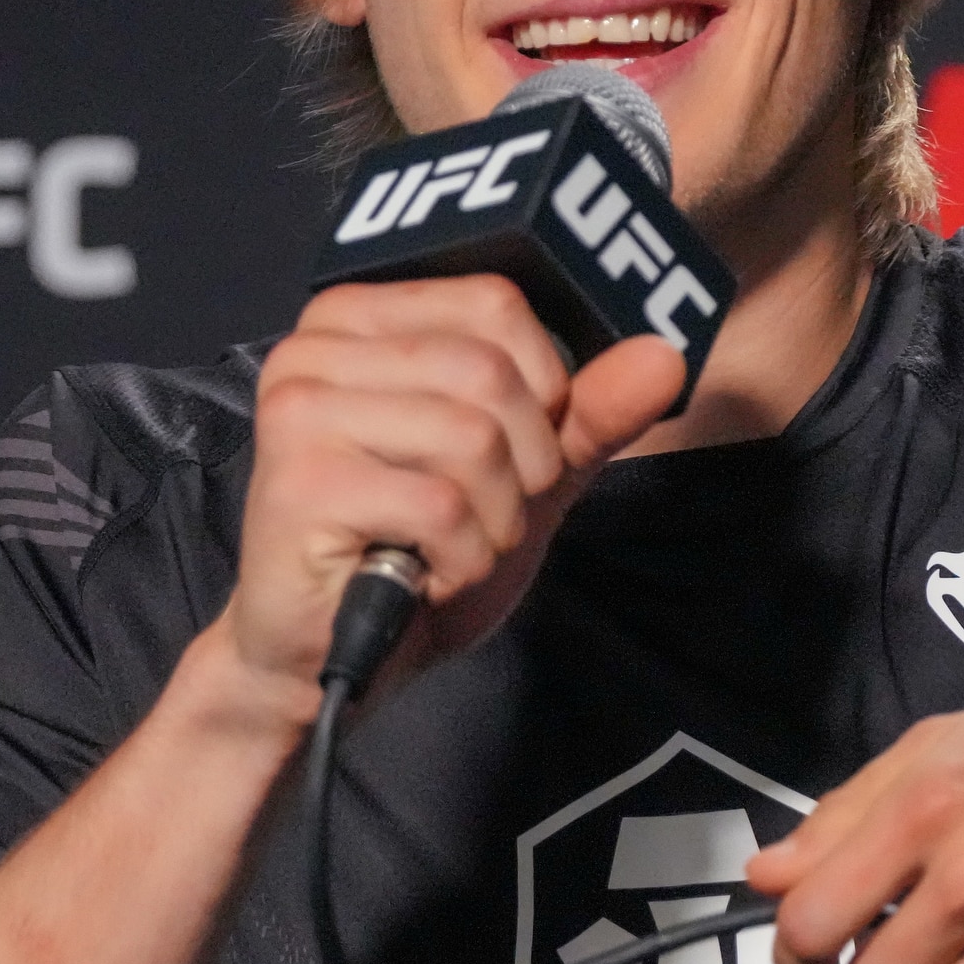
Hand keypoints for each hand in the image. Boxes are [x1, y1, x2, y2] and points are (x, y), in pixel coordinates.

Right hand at [224, 276, 685, 701]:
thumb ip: (590, 412)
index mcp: (359, 317)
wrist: (328, 660)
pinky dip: (462, 559)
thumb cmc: (416, 551)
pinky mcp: (300, 484)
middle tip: (476, 515)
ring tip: (445, 547)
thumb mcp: (524, 473)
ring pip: (473, 439)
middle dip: (522, 467)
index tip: (511, 450)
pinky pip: (442, 506)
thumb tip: (664, 355)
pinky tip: (422, 576)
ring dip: (493, 520)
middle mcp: (314, 347)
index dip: (541, 387)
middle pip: (491, 373)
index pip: (495, 303)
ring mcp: (299, 411)